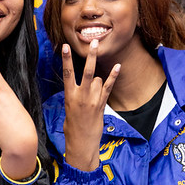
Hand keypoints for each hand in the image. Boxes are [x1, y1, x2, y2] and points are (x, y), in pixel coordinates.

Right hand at [62, 41, 119, 171]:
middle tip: (94, 42)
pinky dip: (113, 76)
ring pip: (97, 79)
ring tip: (91, 95)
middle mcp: (81, 96)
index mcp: (69, 96)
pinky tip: (118, 66)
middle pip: (86, 71)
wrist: (81, 142)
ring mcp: (93, 99)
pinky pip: (108, 86)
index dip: (66, 59)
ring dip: (96, 81)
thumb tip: (82, 85)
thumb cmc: (72, 126)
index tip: (66, 46)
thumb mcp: (68, 109)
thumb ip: (74, 95)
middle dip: (90, 56)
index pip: (67, 73)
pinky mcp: (102, 104)